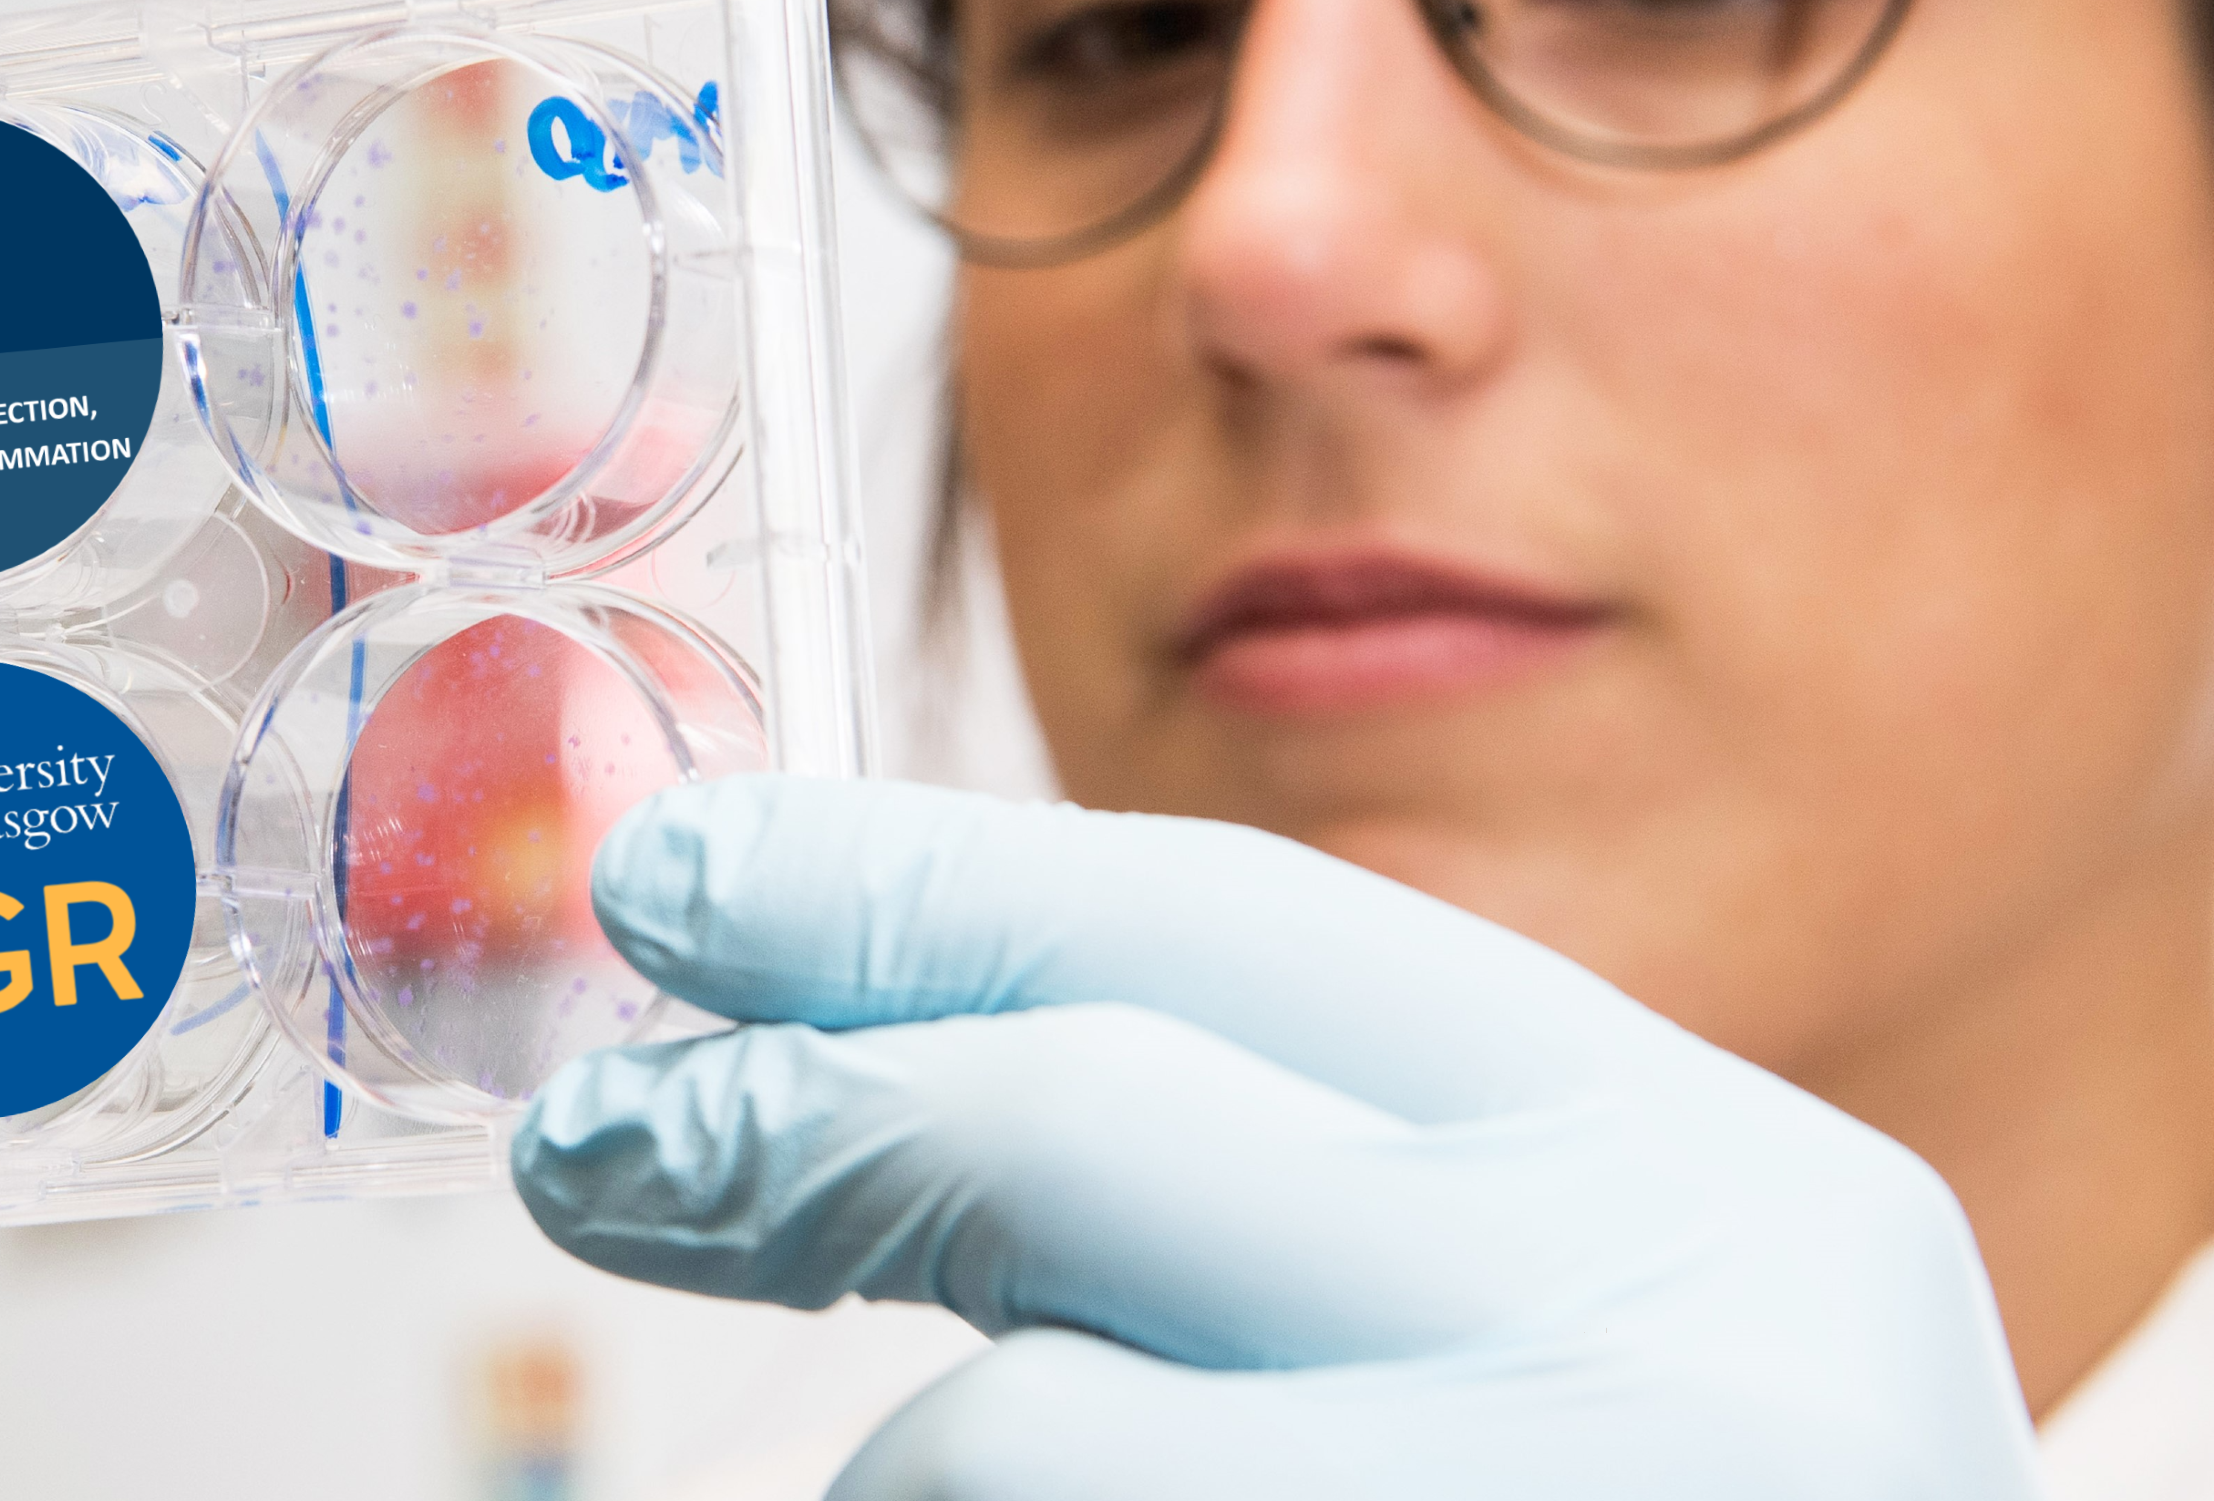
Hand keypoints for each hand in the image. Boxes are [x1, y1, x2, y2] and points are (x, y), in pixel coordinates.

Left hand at [512, 777, 2041, 1498]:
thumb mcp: (1580, 1330)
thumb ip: (1296, 1189)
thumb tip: (852, 1060)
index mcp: (1720, 1190)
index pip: (1227, 934)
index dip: (912, 887)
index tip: (682, 880)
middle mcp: (1668, 1358)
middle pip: (1076, 1129)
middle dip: (796, 1122)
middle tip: (599, 1149)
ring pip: (1006, 1438)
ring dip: (900, 1470)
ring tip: (915, 1488)